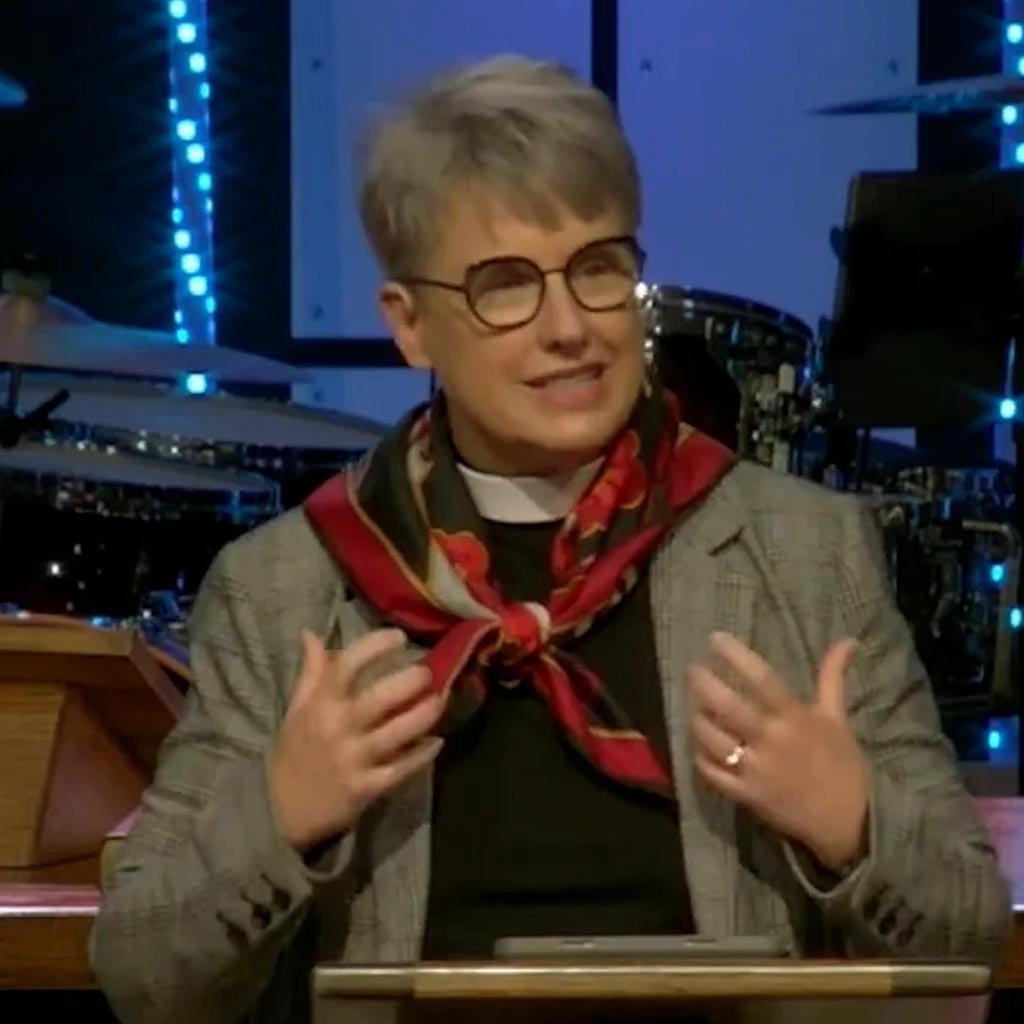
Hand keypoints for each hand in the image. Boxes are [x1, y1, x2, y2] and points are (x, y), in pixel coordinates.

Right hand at [270, 629, 445, 852]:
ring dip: (425, 714)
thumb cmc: (296, 754)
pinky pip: (402, 767)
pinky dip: (423, 754)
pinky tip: (437, 741)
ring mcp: (354, 758)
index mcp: (319, 704)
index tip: (399, 637)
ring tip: (442, 700)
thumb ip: (311, 672)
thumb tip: (311, 634)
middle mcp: (337, 727)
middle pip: (380, 697)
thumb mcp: (297, 710)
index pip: (347, 665)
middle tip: (429, 673)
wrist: (284, 812)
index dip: (375, 645)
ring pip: (399, 731)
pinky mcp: (367, 787)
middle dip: (411, 681)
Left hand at [686, 631, 868, 872]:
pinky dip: (699, 755)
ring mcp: (756, 769)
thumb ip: (832, 677)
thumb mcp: (837, 718)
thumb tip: (848, 640)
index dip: (736, 655)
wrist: (848, 823)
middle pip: (727, 706)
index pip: (762, 679)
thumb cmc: (841, 765)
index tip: (715, 638)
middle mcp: (772, 740)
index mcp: (795, 718)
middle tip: (692, 669)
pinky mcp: (745, 794)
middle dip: (703, 683)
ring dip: (697, 718)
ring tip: (694, 705)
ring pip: (712, 738)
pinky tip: (698, 742)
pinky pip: (711, 772)